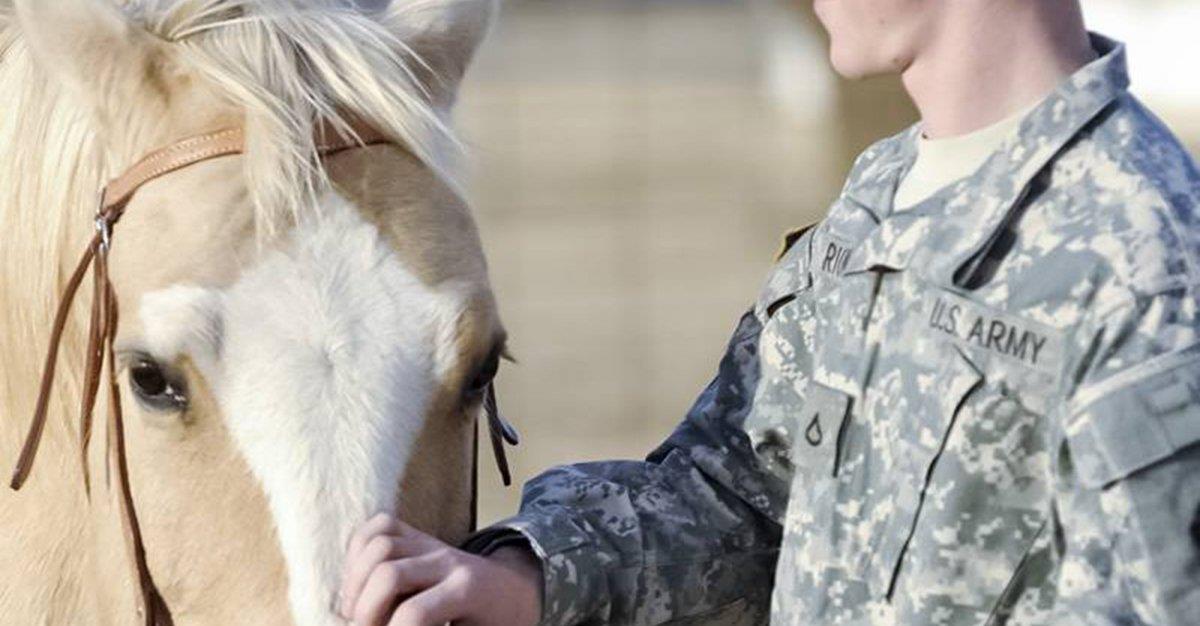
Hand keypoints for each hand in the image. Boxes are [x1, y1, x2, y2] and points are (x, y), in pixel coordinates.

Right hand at [338, 513, 542, 625]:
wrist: (513, 591)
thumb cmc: (495, 622)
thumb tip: (396, 623)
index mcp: (466, 590)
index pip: (413, 613)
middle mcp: (447, 560)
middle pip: (388, 574)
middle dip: (365, 611)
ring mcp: (432, 543)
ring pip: (379, 545)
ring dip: (355, 582)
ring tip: (355, 611)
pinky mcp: (418, 536)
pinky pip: (380, 525)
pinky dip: (359, 550)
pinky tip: (360, 582)